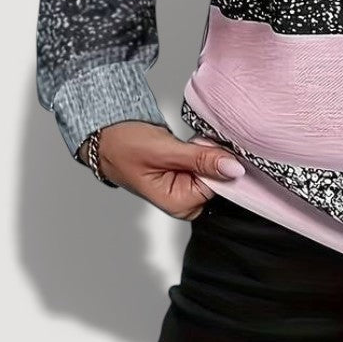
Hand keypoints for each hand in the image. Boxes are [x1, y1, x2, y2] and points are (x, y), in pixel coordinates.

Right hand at [76, 122, 244, 219]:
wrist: (108, 137)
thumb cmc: (125, 147)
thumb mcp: (164, 150)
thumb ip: (200, 159)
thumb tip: (234, 169)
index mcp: (179, 204)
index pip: (219, 185)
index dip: (217, 162)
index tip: (206, 146)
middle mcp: (185, 201)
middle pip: (220, 177)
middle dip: (213, 156)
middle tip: (192, 142)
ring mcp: (187, 187)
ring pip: (215, 166)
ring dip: (208, 150)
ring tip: (187, 143)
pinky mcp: (188, 174)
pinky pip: (207, 161)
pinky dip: (203, 148)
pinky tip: (190, 143)